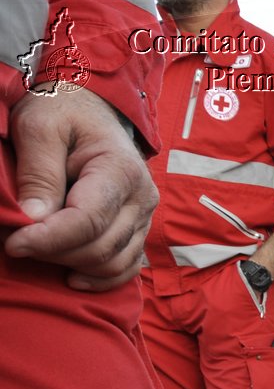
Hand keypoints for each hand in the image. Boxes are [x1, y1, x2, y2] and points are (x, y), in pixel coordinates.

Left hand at [5, 88, 156, 289]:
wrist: (89, 110)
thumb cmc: (62, 113)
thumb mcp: (39, 128)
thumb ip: (38, 172)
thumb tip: (35, 218)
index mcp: (120, 171)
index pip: (88, 220)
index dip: (49, 239)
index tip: (13, 243)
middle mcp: (142, 199)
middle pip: (100, 247)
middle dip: (53, 252)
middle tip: (15, 241)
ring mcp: (144, 218)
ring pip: (112, 263)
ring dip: (70, 264)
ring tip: (38, 249)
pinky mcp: (138, 230)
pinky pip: (125, 268)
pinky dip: (99, 279)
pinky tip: (70, 277)